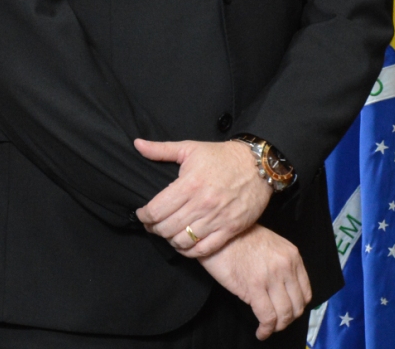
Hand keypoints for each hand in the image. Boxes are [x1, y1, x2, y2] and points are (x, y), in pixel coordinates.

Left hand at [134, 138, 270, 255]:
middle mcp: (202, 204)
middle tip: (152, 225)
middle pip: (167, 228)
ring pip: (183, 241)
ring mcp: (216, 219)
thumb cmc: (221, 156)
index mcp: (189, 184)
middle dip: (154, 228)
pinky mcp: (229, 230)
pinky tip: (184, 244)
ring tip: (168, 233)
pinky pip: (203, 250)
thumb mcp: (190, 148)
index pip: (157, 210)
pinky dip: (189, 251)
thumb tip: (137, 144)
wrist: (257, 165)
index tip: (142, 214)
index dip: (144, 216)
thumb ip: (161, 150)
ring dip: (170, 240)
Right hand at [199, 225, 311, 339]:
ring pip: (284, 314)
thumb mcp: (271, 244)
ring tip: (267, 328)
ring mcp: (271, 277)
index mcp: (292, 255)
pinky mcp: (254, 287)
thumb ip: (282, 264)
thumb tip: (284, 290)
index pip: (305, 292)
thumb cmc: (240, 237)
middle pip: (297, 306)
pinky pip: (267, 317)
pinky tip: (260, 332)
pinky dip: (265, 330)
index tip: (288, 312)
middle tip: (276, 323)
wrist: (219, 233)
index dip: (297, 307)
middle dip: (287, 320)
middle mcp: (285, 266)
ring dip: (277, 327)